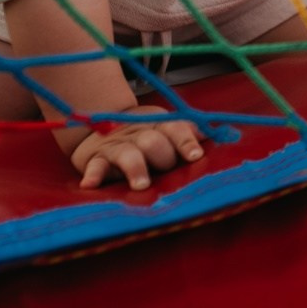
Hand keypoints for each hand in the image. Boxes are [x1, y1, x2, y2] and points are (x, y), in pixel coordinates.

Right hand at [59, 105, 205, 189]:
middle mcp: (139, 135)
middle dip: (162, 156)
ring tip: (141, 185)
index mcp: (159, 127)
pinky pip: (95, 166)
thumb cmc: (143, 133)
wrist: (101, 122)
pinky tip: (90, 185)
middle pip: (153, 143)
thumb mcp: (165, 128)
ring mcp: (118, 147)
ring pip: (128, 155)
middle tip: (165, 168)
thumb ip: (186, 133)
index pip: (176, 129)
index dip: (186, 141)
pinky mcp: (96, 159)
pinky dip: (93, 175)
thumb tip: (216, 134)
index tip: (195, 155)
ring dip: (135, 168)